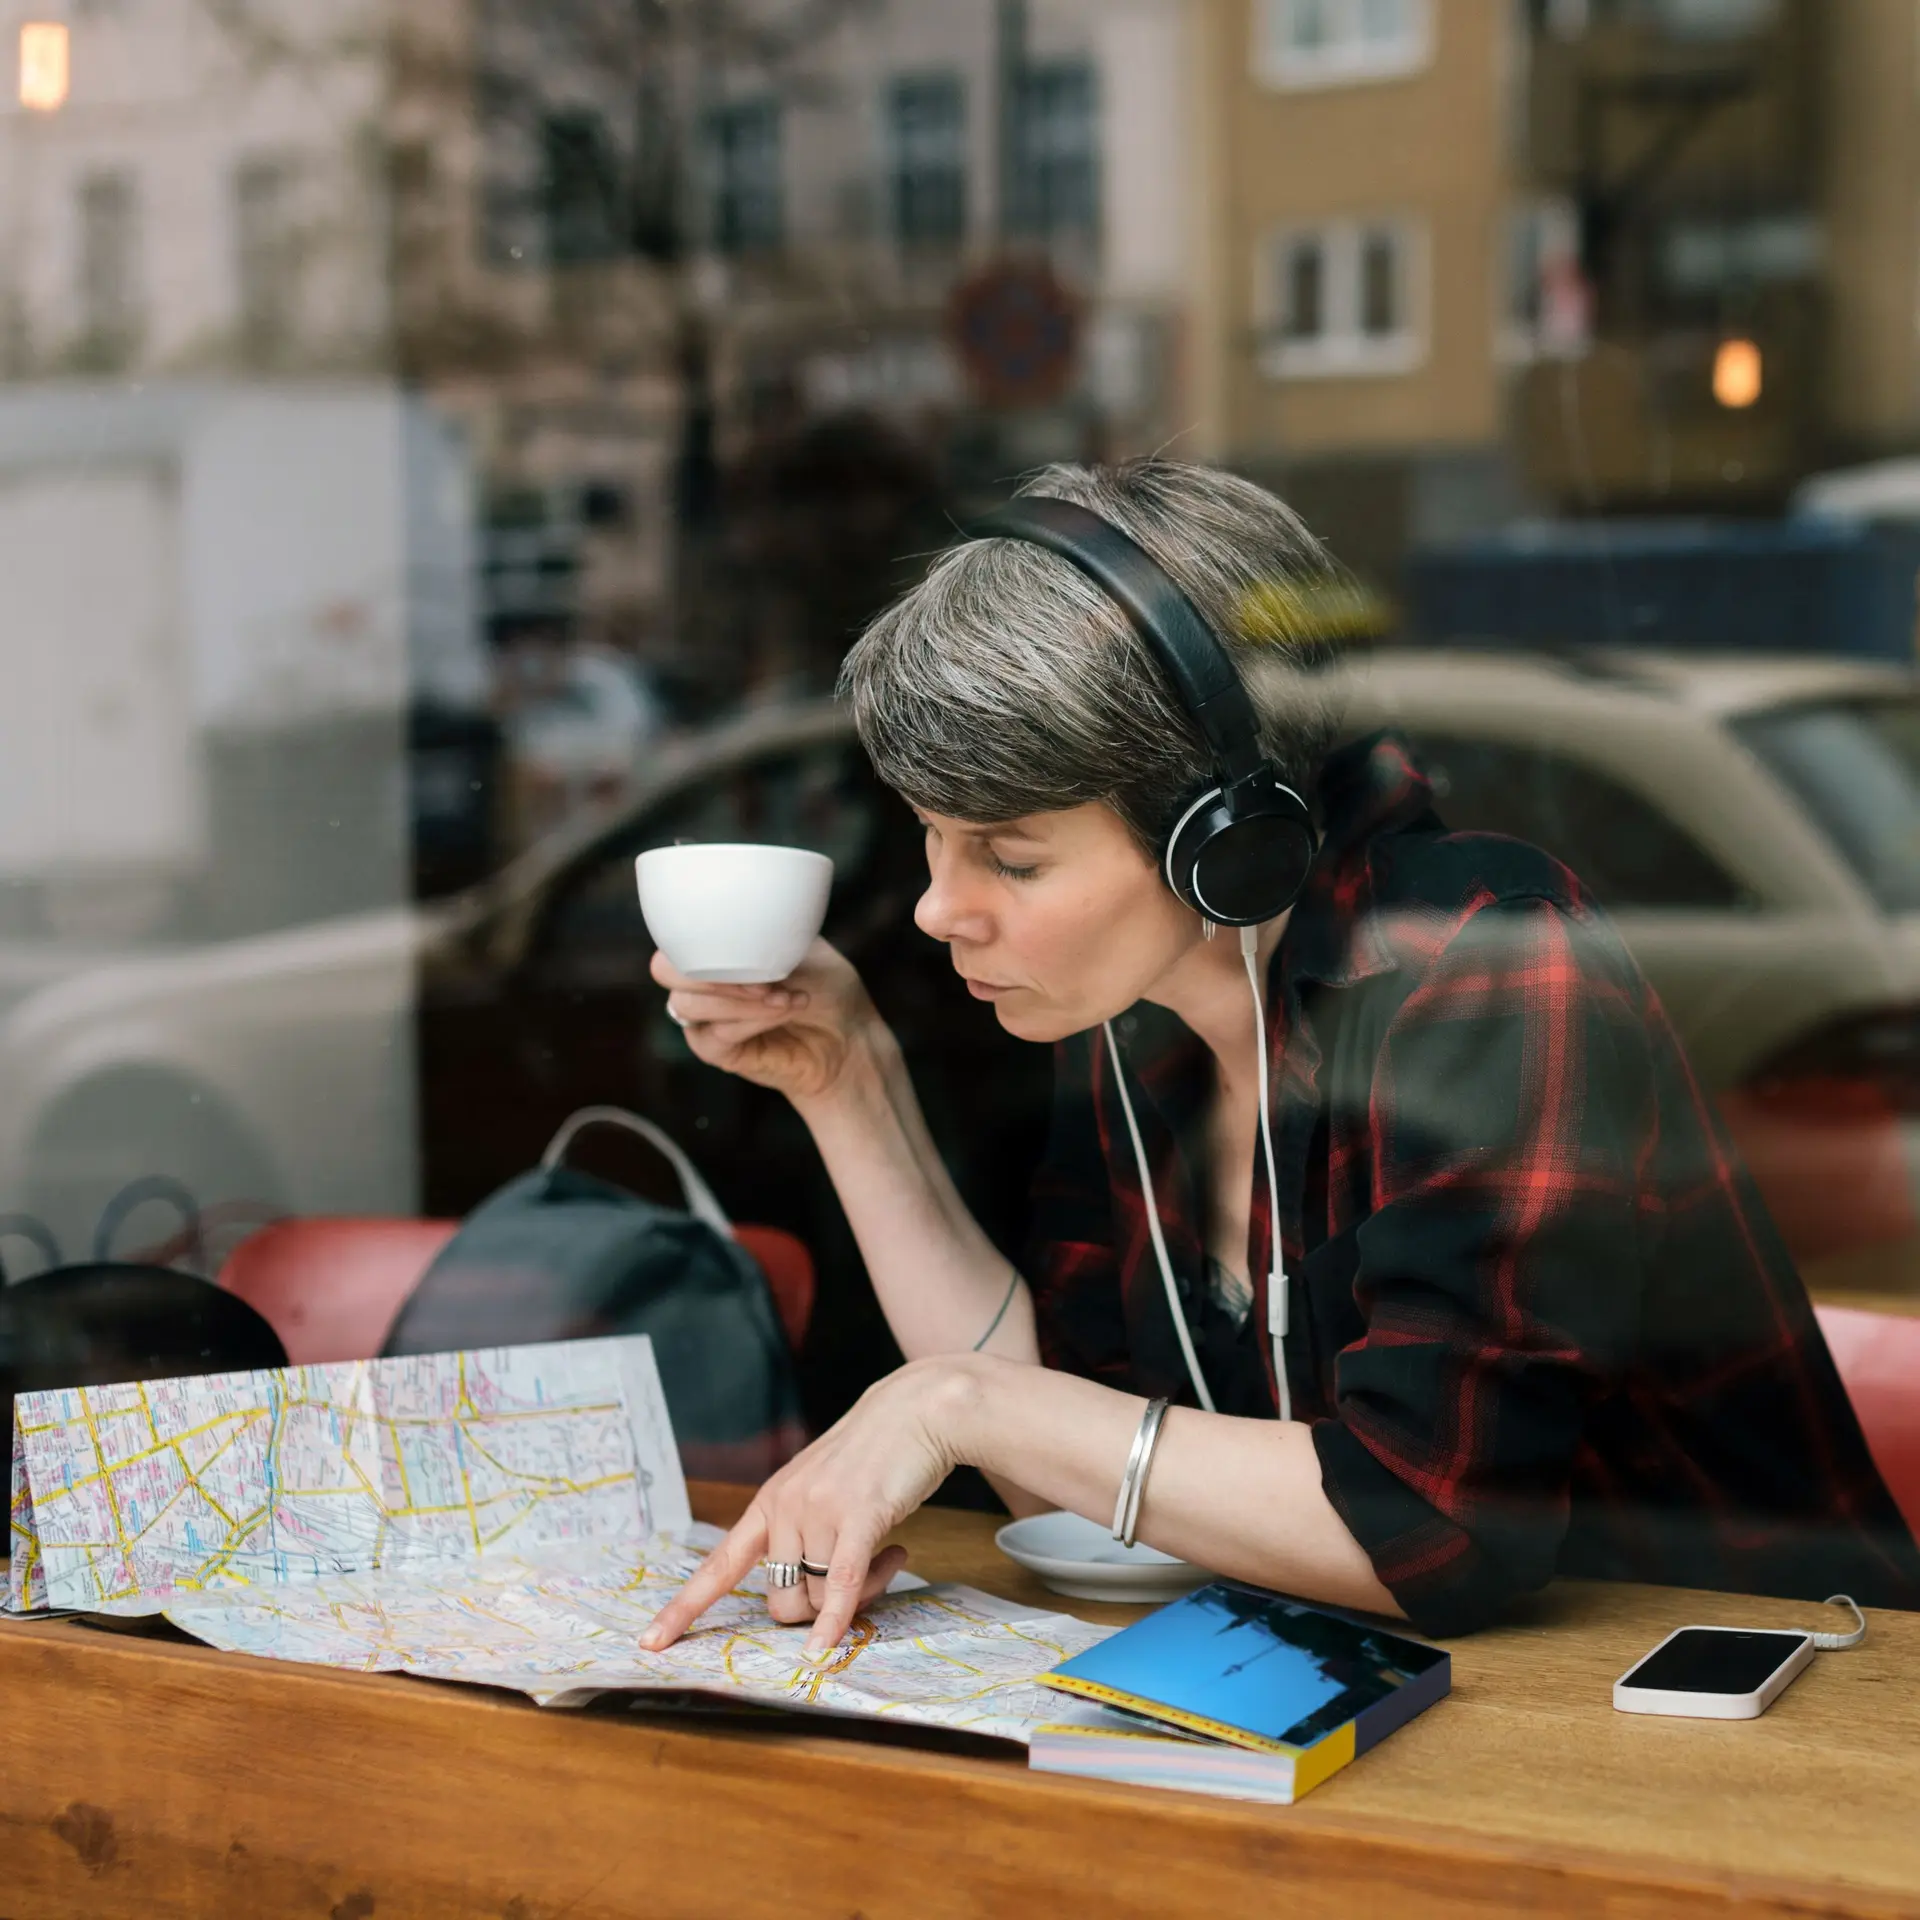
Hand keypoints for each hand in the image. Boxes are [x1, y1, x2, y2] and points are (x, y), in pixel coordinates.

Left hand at [640, 1358, 985, 1660]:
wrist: (916, 1410)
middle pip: (782, 1600)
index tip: (650, 1642)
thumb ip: (804, 1535)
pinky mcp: (858, 1516)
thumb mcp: (822, 1491)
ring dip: (857, 1597)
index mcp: (769, 1502)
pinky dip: (834, 1623)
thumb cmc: (875, 1456)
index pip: (718, 1566)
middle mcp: (785, 1507)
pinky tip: (826, 1651)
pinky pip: (840, 1585)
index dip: (685, 1607)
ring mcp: (818, 1510)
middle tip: (863, 1582)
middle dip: (817, 1610)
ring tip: (891, 1556)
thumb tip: (805, 1600)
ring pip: (819, 1596)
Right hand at [652, 939, 877, 1106]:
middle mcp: (702, 981)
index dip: (700, 940)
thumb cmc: (827, 986)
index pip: (675, 936)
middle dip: (712, 972)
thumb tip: (736, 930)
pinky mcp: (717, 1052)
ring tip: (787, 997)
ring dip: (741, 1000)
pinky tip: (783, 1011)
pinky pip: (714, 1035)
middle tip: (764, 980)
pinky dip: (752, 1020)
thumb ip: (762, 937)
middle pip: (664, 971)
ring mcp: (706, 1018)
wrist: (850, 1036)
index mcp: (715, 948)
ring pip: (689, 1005)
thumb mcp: (800, 946)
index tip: (750, 945)